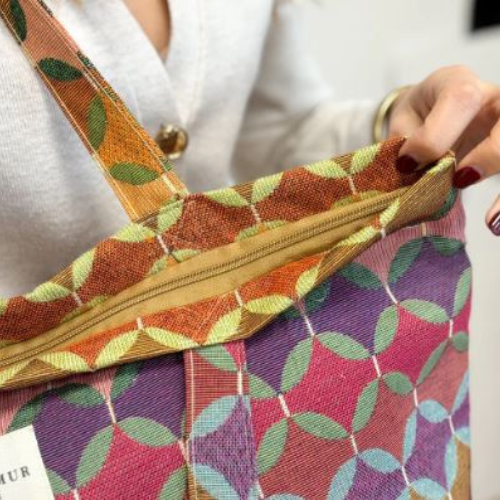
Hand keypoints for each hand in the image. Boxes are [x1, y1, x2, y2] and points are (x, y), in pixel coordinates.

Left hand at [388, 65, 499, 234]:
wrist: (430, 113)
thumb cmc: (416, 118)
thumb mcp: (403, 123)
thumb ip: (406, 143)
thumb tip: (407, 172)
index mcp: (459, 84)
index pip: (460, 100)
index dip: (436, 136)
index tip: (408, 164)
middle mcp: (493, 99)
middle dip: (489, 154)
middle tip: (459, 180)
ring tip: (492, 221)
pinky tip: (494, 224)